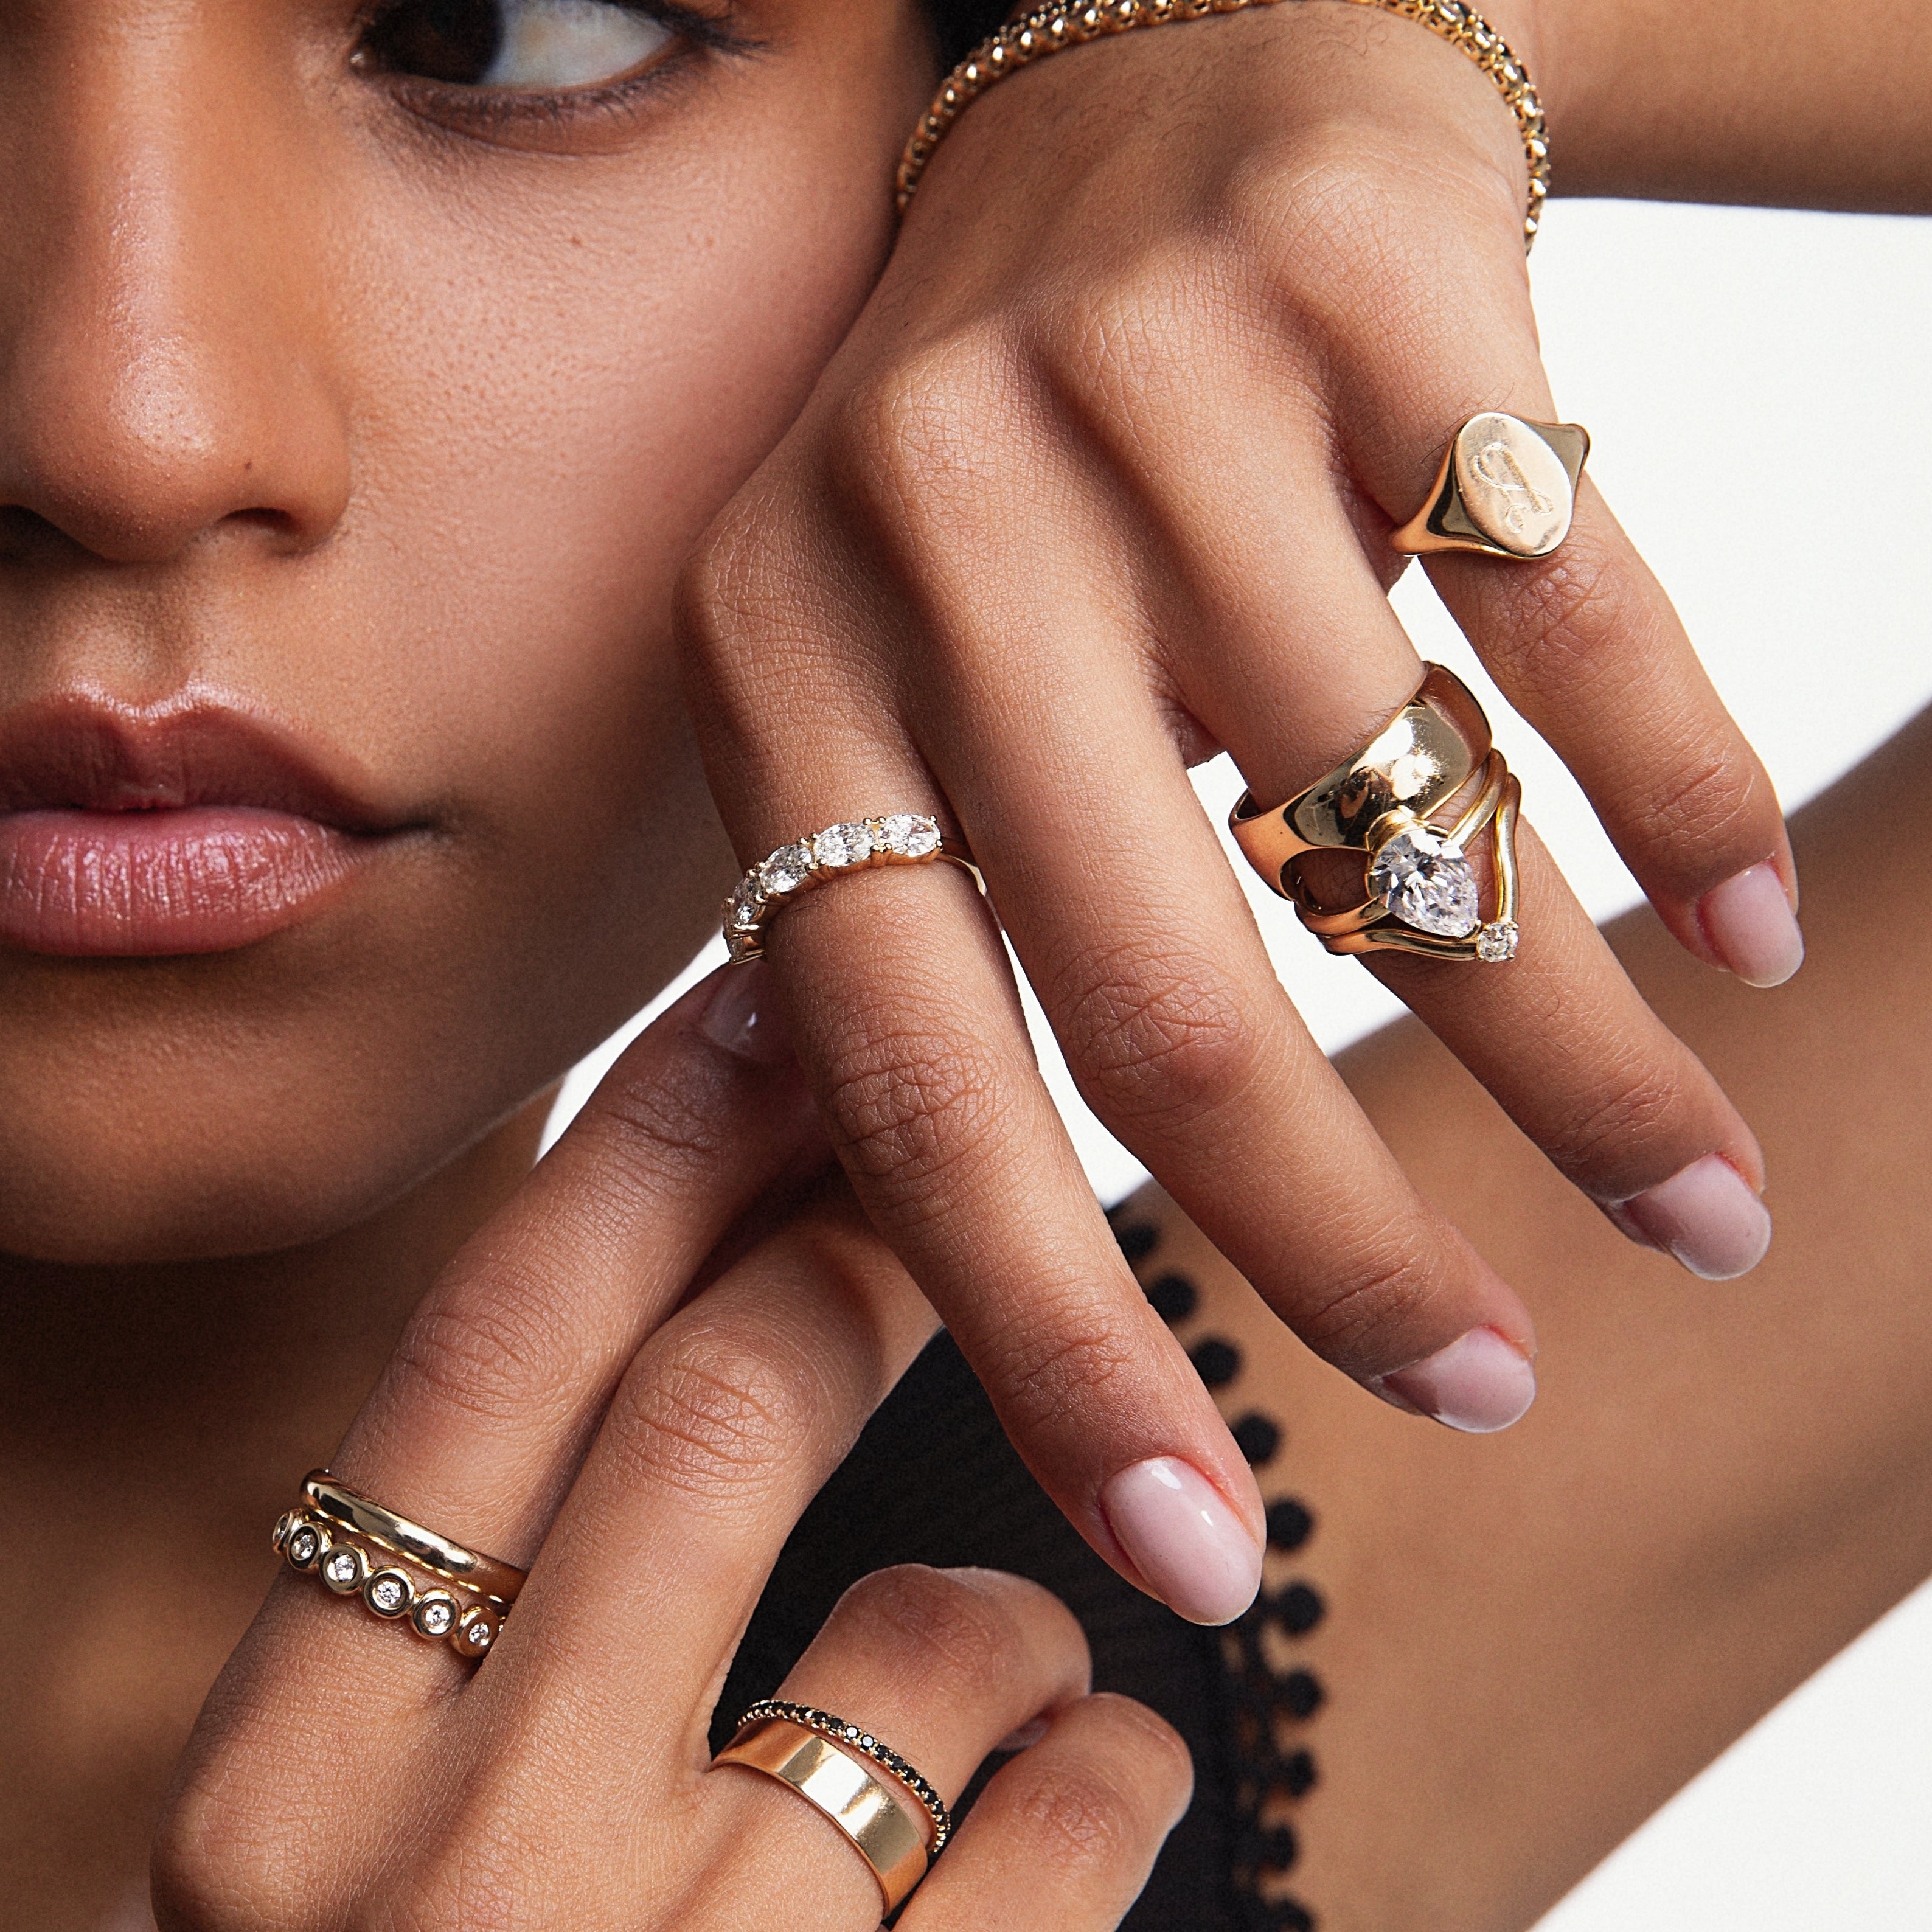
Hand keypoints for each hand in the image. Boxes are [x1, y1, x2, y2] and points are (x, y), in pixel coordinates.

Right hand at [155, 967, 1188, 1931]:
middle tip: (946, 1185)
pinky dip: (1105, 1765)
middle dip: (858, 1248)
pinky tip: (1077, 1790)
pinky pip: (1066, 1819)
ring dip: (1005, 1597)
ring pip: (930, 1622)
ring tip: (1014, 1654)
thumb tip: (686, 1342)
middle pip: (714, 1410)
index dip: (645, 1149)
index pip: (488, 1358)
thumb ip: (479, 1650)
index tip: (758, 1005)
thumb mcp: (366, 1873)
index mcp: (284, 1800)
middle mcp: (445, 1883)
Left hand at [676, 0, 1794, 1619]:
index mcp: (777, 668)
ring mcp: (1150, 383)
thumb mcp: (889, 679)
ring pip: (1397, 823)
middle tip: (1477, 1391)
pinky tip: (1735, 931)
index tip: (1199, 1552)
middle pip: (1159, 996)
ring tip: (1682, 1212)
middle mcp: (929, 524)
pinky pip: (1572, 610)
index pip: (905, 1078)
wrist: (1144, 72)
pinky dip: (1679, 802)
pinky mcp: (1370, 276)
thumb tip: (995, 1254)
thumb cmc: (1016, 462)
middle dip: (1338, 1246)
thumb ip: (923, 927)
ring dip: (1564, 1064)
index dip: (1047, 1342)